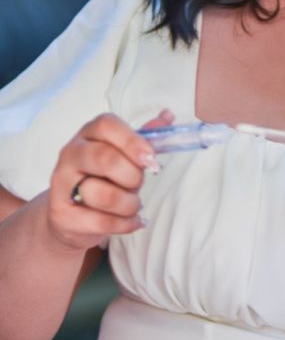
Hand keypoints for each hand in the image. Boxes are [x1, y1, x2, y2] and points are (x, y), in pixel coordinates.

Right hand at [45, 109, 173, 251]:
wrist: (71, 216)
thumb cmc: (104, 178)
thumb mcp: (124, 154)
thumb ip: (144, 136)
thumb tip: (168, 115)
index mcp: (88, 133)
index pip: (106, 125)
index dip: (132, 141)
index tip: (150, 158)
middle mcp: (71, 153)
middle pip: (105, 158)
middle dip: (132, 177)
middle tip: (137, 185)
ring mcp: (61, 184)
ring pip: (104, 194)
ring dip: (129, 204)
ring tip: (131, 205)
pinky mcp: (61, 215)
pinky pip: (102, 222)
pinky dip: (124, 224)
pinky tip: (129, 221)